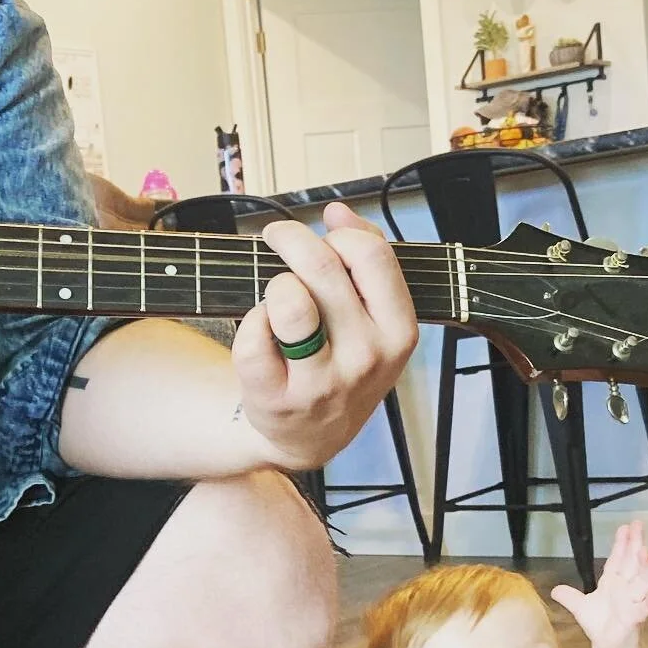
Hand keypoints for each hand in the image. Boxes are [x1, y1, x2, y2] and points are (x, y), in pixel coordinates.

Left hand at [229, 205, 418, 471]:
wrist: (310, 436)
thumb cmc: (343, 366)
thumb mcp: (376, 321)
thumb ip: (367, 261)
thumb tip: (339, 212)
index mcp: (398, 332)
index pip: (371, 255)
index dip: (338, 233)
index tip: (320, 233)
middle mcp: (366, 358)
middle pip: (323, 268)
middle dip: (291, 239)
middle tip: (276, 238)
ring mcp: (322, 382)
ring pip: (290, 303)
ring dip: (275, 284)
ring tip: (275, 292)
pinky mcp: (278, 399)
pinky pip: (253, 338)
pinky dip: (248, 323)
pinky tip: (259, 329)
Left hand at [551, 521, 647, 647]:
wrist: (608, 647)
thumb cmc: (599, 624)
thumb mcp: (580, 608)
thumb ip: (569, 596)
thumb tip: (554, 589)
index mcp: (613, 582)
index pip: (618, 558)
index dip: (621, 543)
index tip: (625, 526)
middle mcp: (626, 588)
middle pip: (632, 563)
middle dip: (636, 544)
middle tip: (639, 526)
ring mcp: (632, 602)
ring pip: (642, 582)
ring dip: (644, 567)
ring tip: (645, 551)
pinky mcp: (634, 619)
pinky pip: (643, 610)